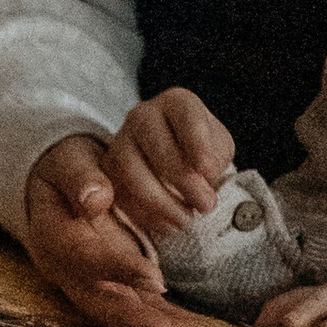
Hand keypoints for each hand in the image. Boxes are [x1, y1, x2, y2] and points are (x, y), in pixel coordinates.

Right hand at [23, 133, 203, 326]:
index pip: (86, 259)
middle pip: (99, 301)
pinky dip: (161, 324)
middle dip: (134, 320)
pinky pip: (137, 309)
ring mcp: (92, 283)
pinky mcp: (114, 287)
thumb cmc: (68, 170)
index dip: (118, 270)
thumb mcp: (68, 162)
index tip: (155, 278)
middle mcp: (70, 271)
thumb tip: (94, 199)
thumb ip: (78, 177)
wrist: (64, 185)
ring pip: (119, 314)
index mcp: (55, 238)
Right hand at [104, 86, 234, 235]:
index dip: (197, 142)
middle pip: (156, 144)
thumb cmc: (201, 155)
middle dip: (184, 180)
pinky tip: (168, 224)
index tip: (207, 171)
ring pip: (130, 169)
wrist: (177, 168)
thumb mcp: (218, 150)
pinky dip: (146, 214)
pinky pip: (119, 192)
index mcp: (177, 103)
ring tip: (187, 219)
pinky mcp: (108, 171)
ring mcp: (122, 141)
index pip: (186, 114)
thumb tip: (203, 175)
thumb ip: (214, 157)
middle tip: (205, 205)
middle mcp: (143, 116)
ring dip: (162, 201)